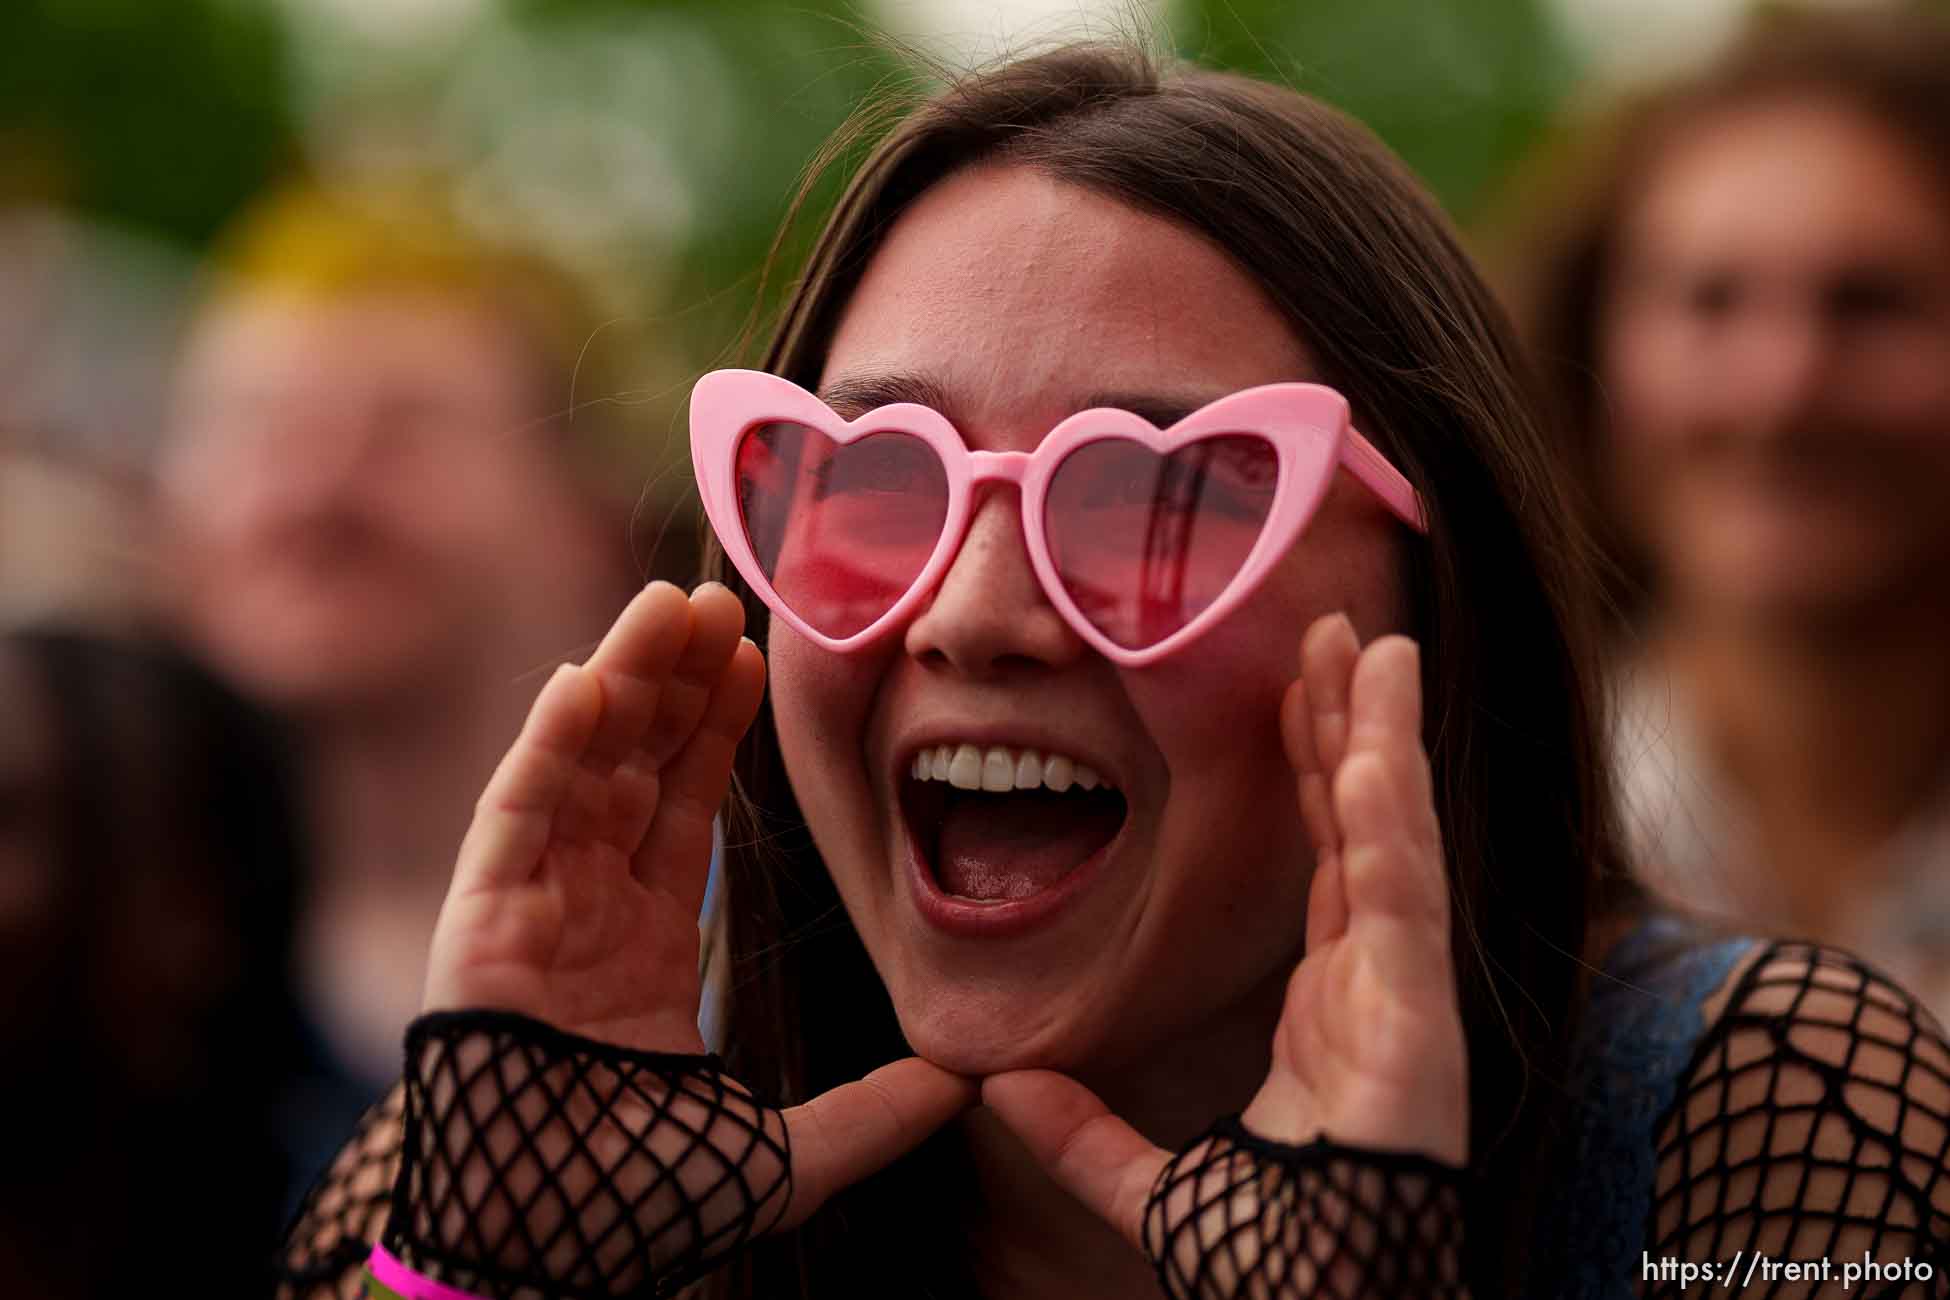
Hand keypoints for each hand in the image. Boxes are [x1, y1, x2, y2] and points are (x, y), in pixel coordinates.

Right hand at [422, 581, 974, 1229]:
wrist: (549, 1259)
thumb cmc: (644, 1207)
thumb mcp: (788, 1156)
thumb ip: (877, 1115)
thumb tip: (971, 1083)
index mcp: (645, 943)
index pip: (684, 808)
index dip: (717, 730)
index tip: (756, 659)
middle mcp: (584, 907)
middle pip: (631, 763)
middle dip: (672, 679)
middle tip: (716, 596)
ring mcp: (530, 906)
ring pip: (577, 765)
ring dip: (619, 679)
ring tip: (667, 601)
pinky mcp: (479, 920)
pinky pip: (514, 816)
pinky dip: (545, 749)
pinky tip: (586, 678)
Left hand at [982, 614, 1467, 1258]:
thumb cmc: (1269, 1271)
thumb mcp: (1147, 1190)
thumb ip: (1078, 1135)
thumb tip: (997, 1090)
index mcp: (1328, 1009)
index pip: (1320, 860)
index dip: (1310, 773)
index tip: (1292, 692)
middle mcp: (1374, 986)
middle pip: (1362, 827)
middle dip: (1351, 727)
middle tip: (1338, 633)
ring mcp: (1401, 995)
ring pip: (1392, 838)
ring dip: (1382, 737)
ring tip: (1377, 645)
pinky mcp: (1416, 1015)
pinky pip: (1399, 894)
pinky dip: (1390, 813)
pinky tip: (1374, 739)